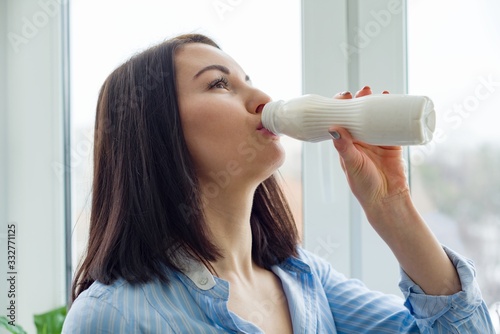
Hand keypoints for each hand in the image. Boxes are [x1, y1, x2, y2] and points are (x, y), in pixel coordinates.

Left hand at [330, 86, 408, 212]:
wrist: (387, 200)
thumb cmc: (364, 186)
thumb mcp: (352, 165)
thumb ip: (344, 148)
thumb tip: (333, 128)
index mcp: (346, 144)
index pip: (341, 121)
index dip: (341, 107)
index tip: (344, 95)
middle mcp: (360, 141)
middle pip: (358, 116)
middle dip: (360, 101)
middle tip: (364, 90)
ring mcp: (377, 142)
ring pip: (375, 118)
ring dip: (376, 105)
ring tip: (379, 92)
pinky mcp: (393, 145)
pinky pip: (393, 126)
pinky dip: (394, 115)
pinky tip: (396, 104)